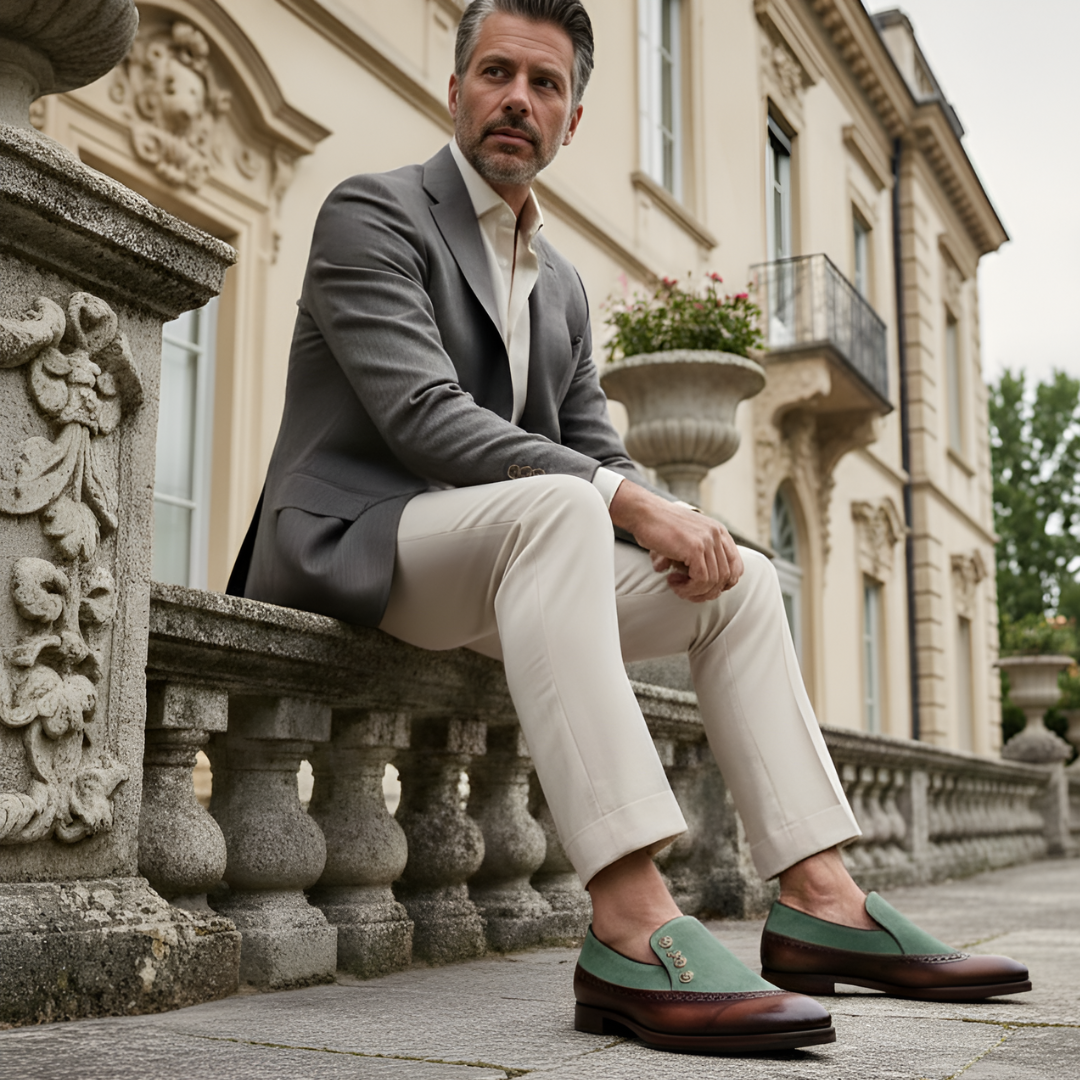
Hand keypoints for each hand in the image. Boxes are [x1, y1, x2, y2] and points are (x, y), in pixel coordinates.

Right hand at [609, 482, 743, 601]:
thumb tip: (708, 588)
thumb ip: (700, 556)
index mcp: (719, 531)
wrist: (643, 512)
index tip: (704, 588)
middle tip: (687, 592)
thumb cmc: (659, 527)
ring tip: (676, 586)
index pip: (736, 566)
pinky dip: (688, 588)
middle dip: (707, 592)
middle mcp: (717, 535)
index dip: (723, 584)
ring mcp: (708, 540)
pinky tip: (672, 581)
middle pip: (726, 577)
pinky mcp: (695, 548)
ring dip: (694, 591)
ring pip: (713, 581)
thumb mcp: (686, 538)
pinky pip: (701, 580)